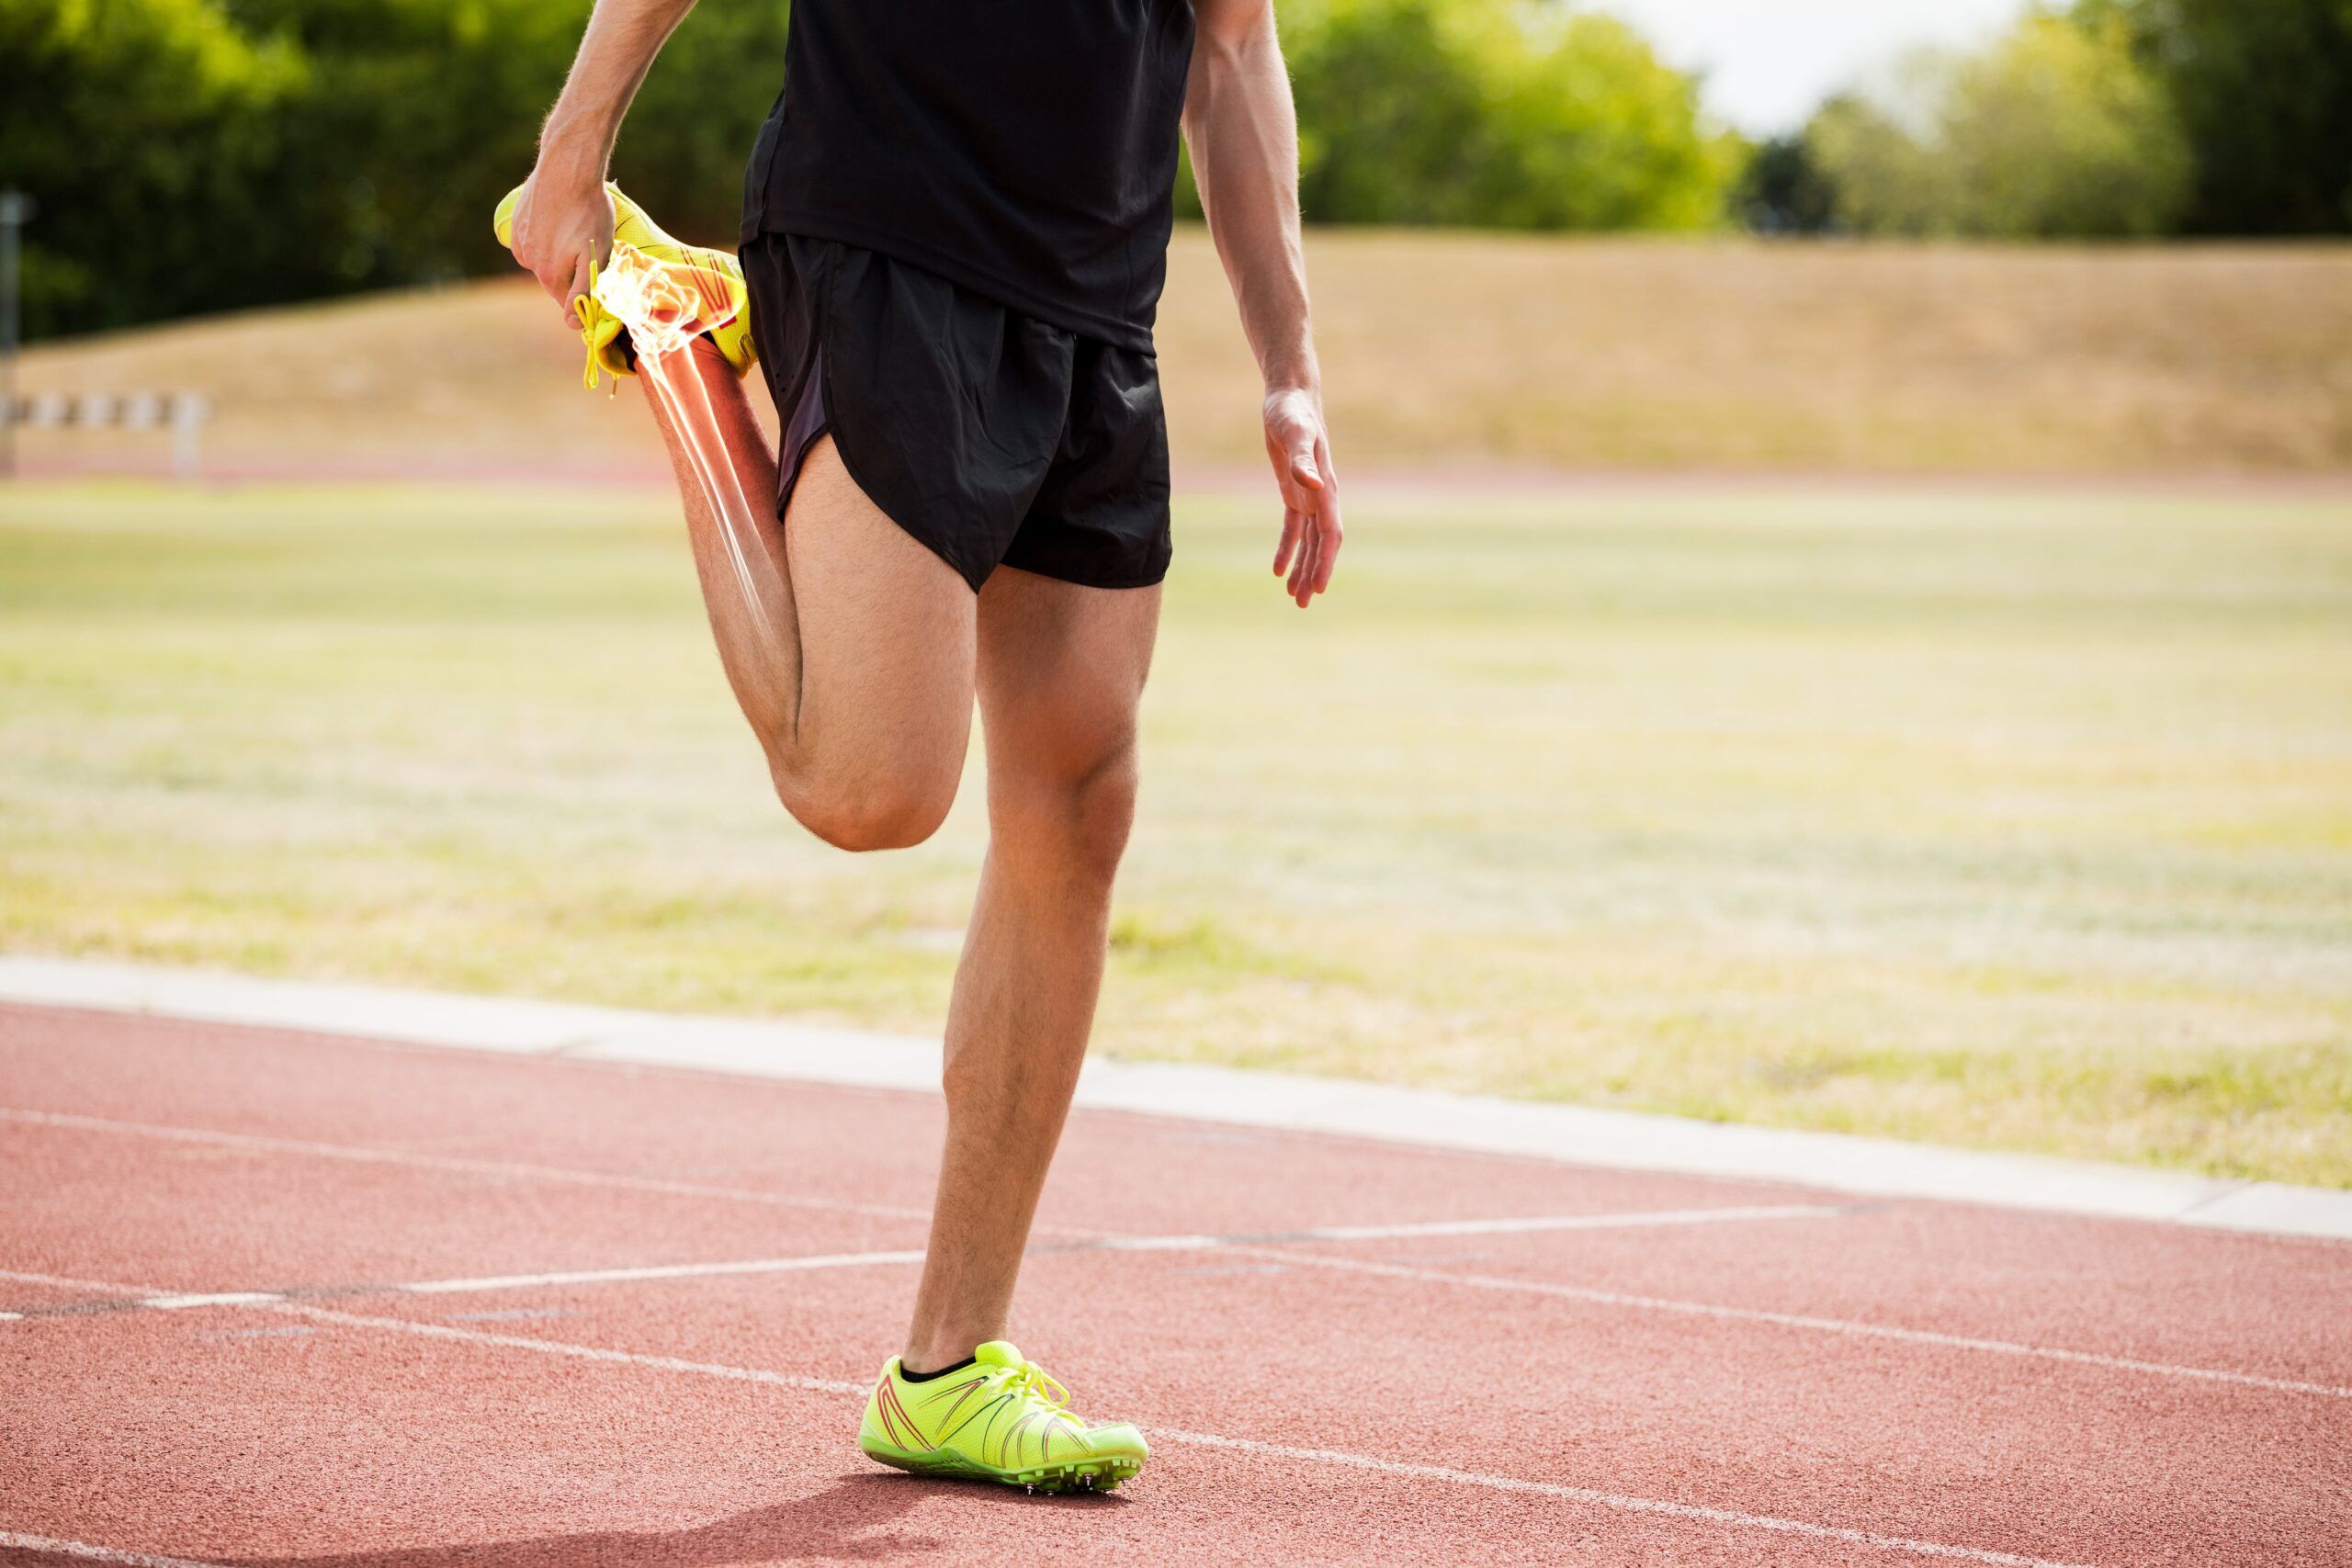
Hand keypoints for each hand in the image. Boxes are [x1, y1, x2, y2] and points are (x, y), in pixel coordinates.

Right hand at [505, 167, 613, 329]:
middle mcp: (529, 262)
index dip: (585, 294)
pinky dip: (546, 236)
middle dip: (573, 271)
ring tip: (576, 229)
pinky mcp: (517, 223)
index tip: (598, 277)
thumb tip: (571, 324)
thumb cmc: (589, 211)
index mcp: (550, 275)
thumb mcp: (595, 257)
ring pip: (543, 260)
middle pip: (555, 280)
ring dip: (559, 252)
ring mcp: (520, 241)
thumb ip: (583, 293)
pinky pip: (533, 240)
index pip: (568, 302)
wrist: (566, 168)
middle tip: (590, 246)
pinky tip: (559, 220)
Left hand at [1264, 386, 1341, 608]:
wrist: (1290, 396)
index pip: (1331, 533)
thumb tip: (1313, 487)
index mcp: (1327, 488)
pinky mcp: (1295, 491)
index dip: (1325, 561)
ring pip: (1310, 541)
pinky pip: (1294, 528)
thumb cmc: (1292, 412)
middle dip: (1314, 573)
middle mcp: (1322, 496)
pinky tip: (1278, 570)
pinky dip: (1288, 548)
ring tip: (1294, 596)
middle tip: (1303, 603)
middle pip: (1322, 545)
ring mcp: (1310, 495)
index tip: (1318, 587)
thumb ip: (1301, 461)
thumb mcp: (1294, 433)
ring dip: (1303, 567)